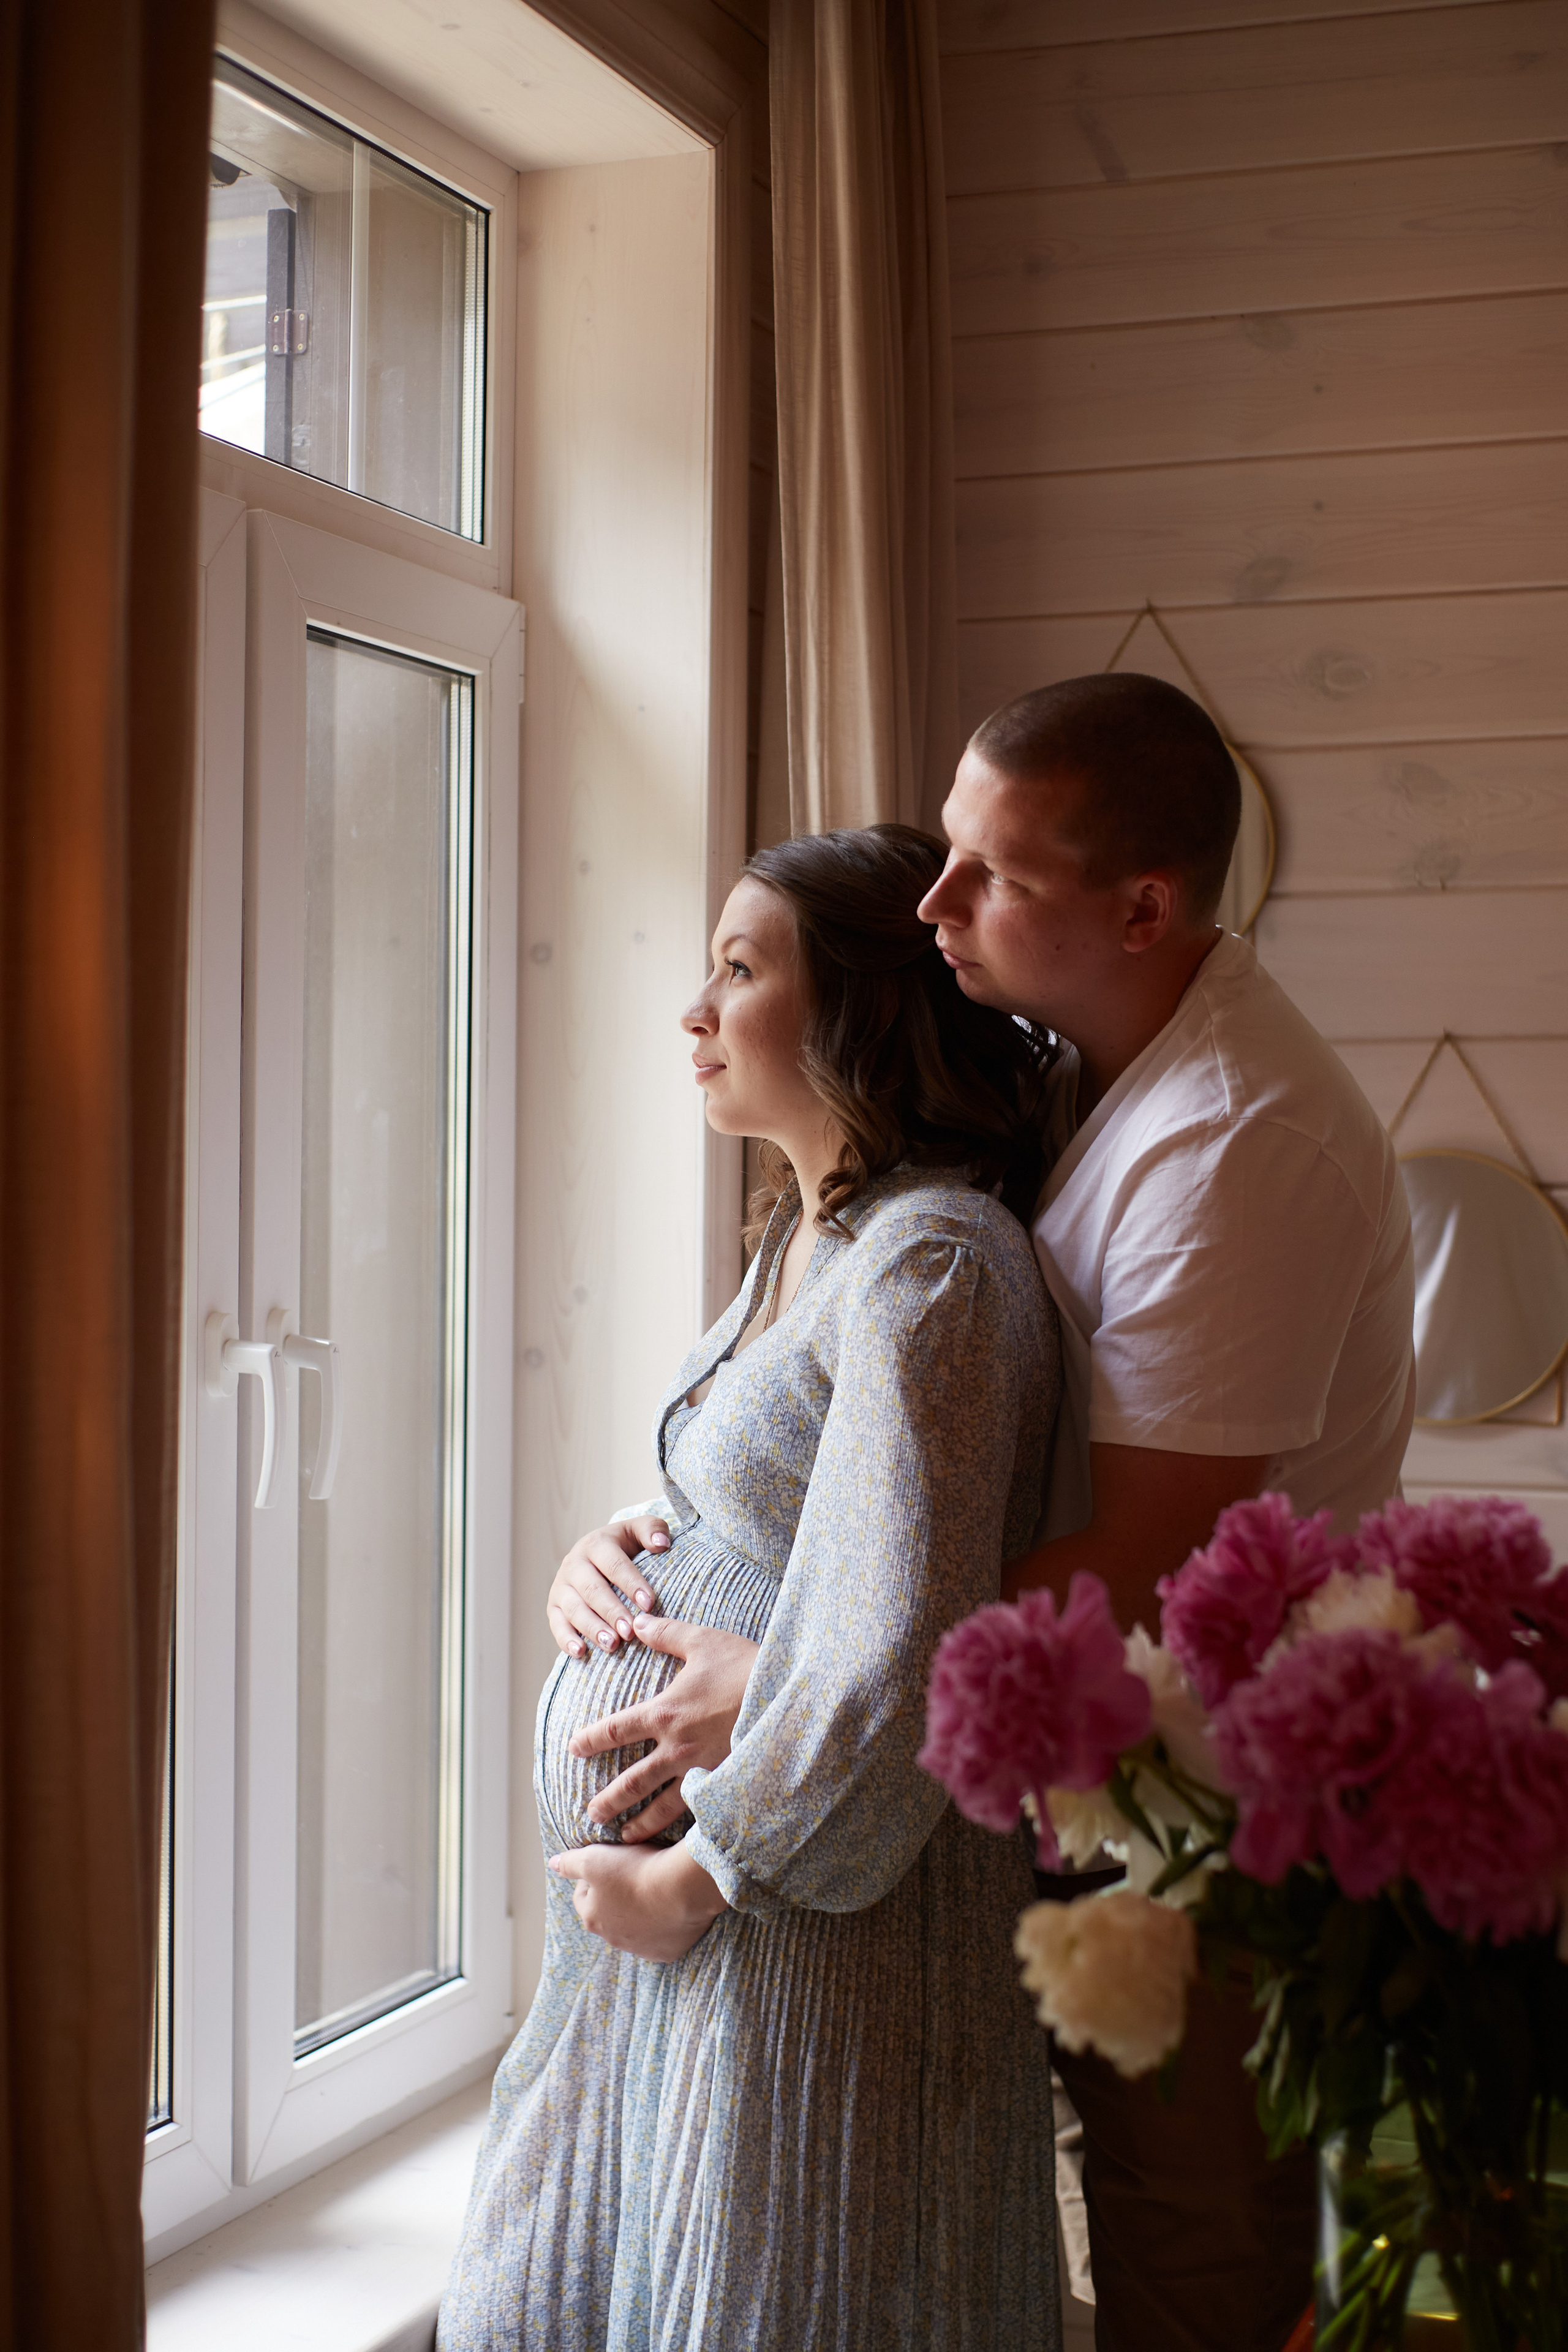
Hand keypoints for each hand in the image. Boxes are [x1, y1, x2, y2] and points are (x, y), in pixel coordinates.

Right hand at [547, 1516, 671, 1657]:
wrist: (596, 1554)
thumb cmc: (626, 1546)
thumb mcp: (639, 1531)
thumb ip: (653, 1529)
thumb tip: (662, 1544)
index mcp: (596, 1544)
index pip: (614, 1564)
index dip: (631, 1584)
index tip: (649, 1605)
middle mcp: (574, 1563)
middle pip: (592, 1590)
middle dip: (612, 1612)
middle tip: (631, 1632)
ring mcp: (561, 1586)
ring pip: (574, 1609)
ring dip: (593, 1628)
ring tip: (612, 1644)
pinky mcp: (553, 1606)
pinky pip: (556, 1624)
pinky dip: (566, 1639)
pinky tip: (581, 1652)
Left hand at [550, 1841, 726, 1962]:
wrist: (680, 1888)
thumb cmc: (634, 1871)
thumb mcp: (593, 1858)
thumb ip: (570, 1863)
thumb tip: (553, 1864)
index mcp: (591, 1918)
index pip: (583, 1896)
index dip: (592, 1877)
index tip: (610, 1863)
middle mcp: (612, 1939)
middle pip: (608, 1914)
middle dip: (615, 1897)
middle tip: (633, 1874)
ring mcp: (640, 1948)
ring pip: (633, 1928)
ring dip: (638, 1912)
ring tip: (654, 1889)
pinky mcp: (666, 1952)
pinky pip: (660, 1939)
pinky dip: (662, 1925)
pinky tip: (670, 1907)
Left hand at [573, 1618, 759, 1842]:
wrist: (791, 1697)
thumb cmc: (745, 1666)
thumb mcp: (702, 1641)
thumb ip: (665, 1634)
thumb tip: (637, 1622)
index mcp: (664, 1713)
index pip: (615, 1731)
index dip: (590, 1740)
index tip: (573, 1749)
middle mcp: (676, 1748)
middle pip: (632, 1781)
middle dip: (609, 1799)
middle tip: (589, 1813)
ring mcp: (701, 1770)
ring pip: (662, 1806)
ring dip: (640, 1822)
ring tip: (625, 1836)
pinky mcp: (725, 1782)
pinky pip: (697, 1810)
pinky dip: (682, 1827)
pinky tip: (676, 1839)